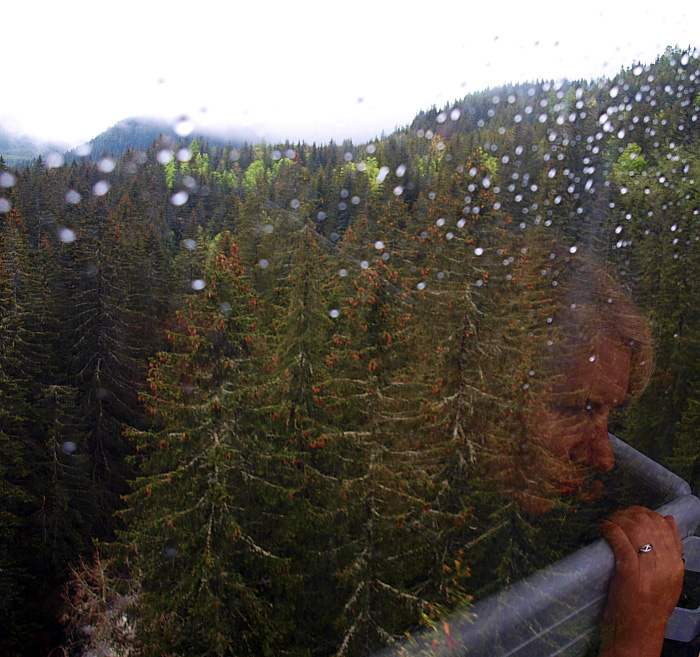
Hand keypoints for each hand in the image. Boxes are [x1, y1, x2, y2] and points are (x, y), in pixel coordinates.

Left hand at [598, 506, 683, 656]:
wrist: (637, 637)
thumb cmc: (646, 609)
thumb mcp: (667, 580)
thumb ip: (669, 552)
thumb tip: (667, 519)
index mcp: (676, 565)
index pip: (665, 525)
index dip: (645, 513)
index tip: (630, 515)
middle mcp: (667, 565)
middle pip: (649, 523)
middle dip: (628, 514)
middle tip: (615, 518)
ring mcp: (649, 570)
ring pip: (634, 528)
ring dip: (617, 519)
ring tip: (608, 524)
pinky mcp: (630, 574)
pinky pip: (620, 541)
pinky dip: (609, 529)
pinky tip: (602, 529)